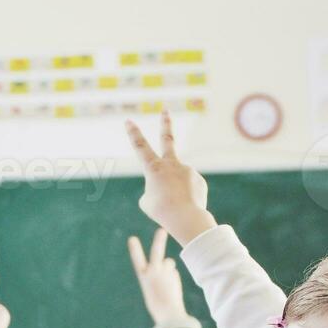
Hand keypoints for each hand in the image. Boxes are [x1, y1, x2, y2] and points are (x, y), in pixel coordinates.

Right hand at [125, 112, 216, 246]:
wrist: (186, 217)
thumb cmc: (162, 210)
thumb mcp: (148, 201)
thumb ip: (156, 187)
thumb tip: (171, 183)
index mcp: (154, 168)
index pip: (140, 147)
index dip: (133, 133)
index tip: (128, 120)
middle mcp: (171, 164)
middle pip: (167, 139)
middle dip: (165, 124)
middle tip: (165, 111)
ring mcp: (187, 170)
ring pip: (176, 181)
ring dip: (174, 192)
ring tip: (175, 204)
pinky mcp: (198, 179)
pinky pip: (188, 188)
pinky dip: (185, 197)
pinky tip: (185, 204)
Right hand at [128, 228, 187, 324]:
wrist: (168, 313)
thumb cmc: (157, 304)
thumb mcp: (152, 287)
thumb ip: (158, 273)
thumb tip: (170, 262)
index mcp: (143, 277)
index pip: (137, 260)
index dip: (135, 249)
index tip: (132, 239)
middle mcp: (154, 272)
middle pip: (157, 252)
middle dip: (159, 240)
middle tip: (162, 231)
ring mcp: (165, 273)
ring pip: (168, 263)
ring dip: (168, 269)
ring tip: (166, 283)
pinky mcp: (174, 275)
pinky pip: (173, 272)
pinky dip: (172, 278)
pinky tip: (171, 288)